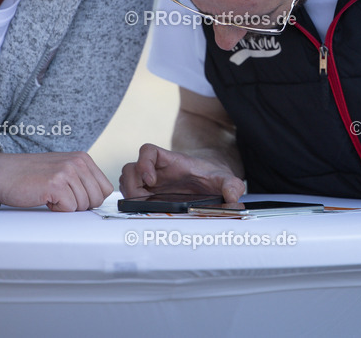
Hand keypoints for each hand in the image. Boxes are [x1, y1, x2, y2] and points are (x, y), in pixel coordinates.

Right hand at [0, 151, 112, 211]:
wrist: (3, 173)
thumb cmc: (31, 175)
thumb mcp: (63, 170)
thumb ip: (83, 180)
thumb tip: (100, 200)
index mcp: (82, 158)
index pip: (106, 188)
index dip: (91, 199)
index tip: (74, 196)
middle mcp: (77, 162)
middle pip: (97, 199)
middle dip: (79, 205)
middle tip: (60, 197)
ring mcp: (67, 172)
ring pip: (83, 205)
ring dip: (66, 206)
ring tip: (50, 195)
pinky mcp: (55, 184)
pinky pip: (69, 209)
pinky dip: (56, 209)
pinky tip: (45, 198)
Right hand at [120, 143, 245, 202]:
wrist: (209, 183)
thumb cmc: (212, 177)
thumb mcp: (225, 179)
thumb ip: (232, 185)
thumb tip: (233, 196)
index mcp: (171, 162)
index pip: (149, 151)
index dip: (144, 162)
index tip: (151, 180)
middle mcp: (157, 170)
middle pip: (130, 168)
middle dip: (132, 185)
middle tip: (142, 199)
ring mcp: (150, 182)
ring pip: (127, 180)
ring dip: (129, 193)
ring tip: (142, 205)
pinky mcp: (148, 194)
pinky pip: (130, 193)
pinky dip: (131, 201)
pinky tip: (144, 210)